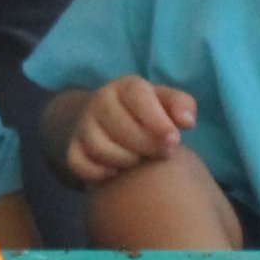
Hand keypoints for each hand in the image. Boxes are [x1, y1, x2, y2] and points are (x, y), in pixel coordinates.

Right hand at [62, 76, 193, 184]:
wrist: (108, 121)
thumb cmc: (148, 113)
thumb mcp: (166, 102)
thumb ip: (181, 105)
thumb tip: (187, 121)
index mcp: (126, 87)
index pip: (138, 98)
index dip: (157, 121)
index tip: (175, 141)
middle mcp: (100, 101)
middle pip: (120, 126)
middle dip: (146, 145)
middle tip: (163, 153)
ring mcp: (83, 125)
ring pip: (99, 147)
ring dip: (125, 160)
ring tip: (140, 160)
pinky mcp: (72, 148)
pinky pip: (79, 164)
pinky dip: (98, 172)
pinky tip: (116, 172)